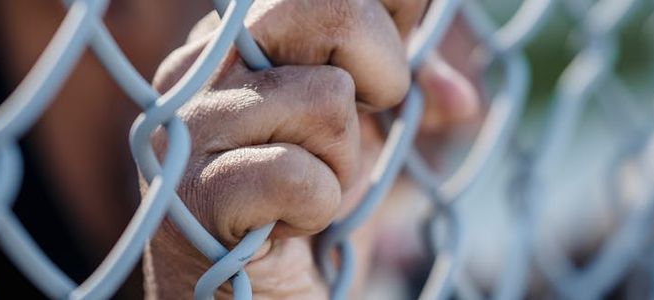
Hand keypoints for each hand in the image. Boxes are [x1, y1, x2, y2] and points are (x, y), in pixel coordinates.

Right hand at [143, 1, 428, 297]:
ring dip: (342, 163)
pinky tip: (284, 227)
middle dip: (381, 74)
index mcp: (238, 36)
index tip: (384, 73)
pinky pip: (303, 177)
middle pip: (334, 11)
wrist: (249, 299)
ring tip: (304, 188)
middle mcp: (201, 63)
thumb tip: (461, 99)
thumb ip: (406, 93)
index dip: (389, 22)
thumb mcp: (361, 137)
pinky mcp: (197, 196)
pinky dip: (316, 210)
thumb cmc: (301, 208)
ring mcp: (192, 127)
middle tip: (357, 126)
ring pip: (330, 98)